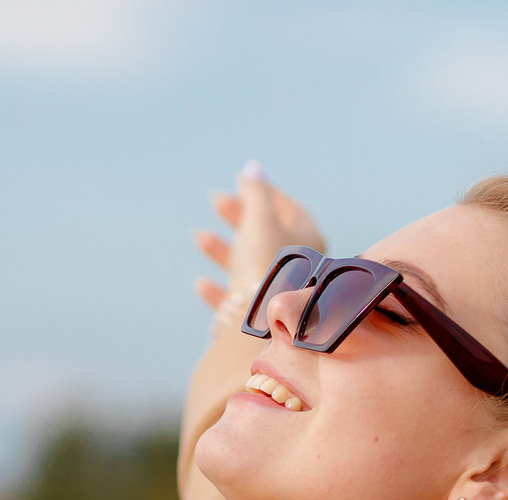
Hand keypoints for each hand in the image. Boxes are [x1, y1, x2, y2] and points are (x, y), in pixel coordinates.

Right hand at [193, 162, 323, 312]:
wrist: (259, 323)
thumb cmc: (264, 264)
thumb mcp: (259, 218)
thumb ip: (255, 191)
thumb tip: (253, 167)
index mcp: (309, 241)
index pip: (290, 209)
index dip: (265, 192)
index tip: (243, 182)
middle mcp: (300, 267)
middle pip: (266, 235)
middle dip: (239, 217)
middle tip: (215, 200)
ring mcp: (279, 294)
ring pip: (249, 267)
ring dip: (223, 250)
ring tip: (198, 237)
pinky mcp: (259, 321)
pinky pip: (238, 301)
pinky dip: (219, 290)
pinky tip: (201, 284)